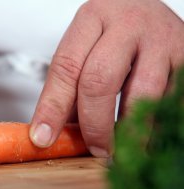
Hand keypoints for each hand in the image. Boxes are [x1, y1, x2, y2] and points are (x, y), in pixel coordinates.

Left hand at [30, 0, 183, 156]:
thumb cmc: (112, 37)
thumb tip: (55, 134)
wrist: (150, 11)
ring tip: (120, 148)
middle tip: (95, 149)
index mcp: (92, 19)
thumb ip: (71, 90)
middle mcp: (127, 24)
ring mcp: (162, 38)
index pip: (66, 68)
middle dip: (94, 124)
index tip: (44, 137)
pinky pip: (170, 99)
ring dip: (128, 130)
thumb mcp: (86, 51)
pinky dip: (154, 124)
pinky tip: (143, 135)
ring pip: (142, 93)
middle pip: (100, 80)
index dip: (52, 108)